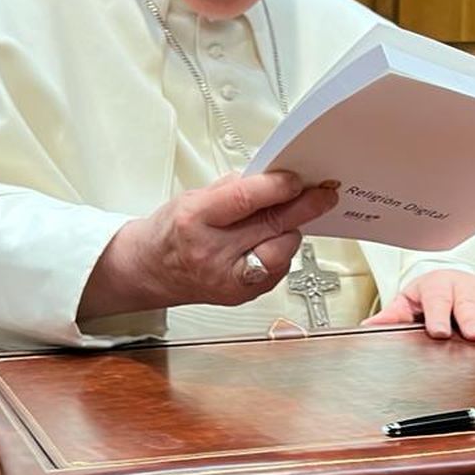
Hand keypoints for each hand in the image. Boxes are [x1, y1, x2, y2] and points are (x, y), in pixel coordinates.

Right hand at [79, 171, 338, 320]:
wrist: (151, 270)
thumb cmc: (171, 231)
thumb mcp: (194, 197)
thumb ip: (235, 188)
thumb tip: (275, 178)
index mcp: (195, 220)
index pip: (246, 199)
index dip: (278, 187)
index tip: (299, 179)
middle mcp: (211, 253)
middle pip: (271, 226)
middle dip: (303, 207)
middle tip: (324, 193)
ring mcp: (228, 279)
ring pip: (281, 251)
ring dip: (290, 231)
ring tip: (284, 220)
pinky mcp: (241, 295)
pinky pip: (277, 270)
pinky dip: (281, 253)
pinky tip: (272, 243)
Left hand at [363, 270, 474, 340]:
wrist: (449, 281)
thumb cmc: (429, 297)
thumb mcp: (407, 304)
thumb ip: (391, 317)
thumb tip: (368, 327)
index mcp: (437, 286)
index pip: (437, 299)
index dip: (438, 314)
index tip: (439, 331)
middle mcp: (464, 286)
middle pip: (468, 301)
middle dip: (471, 317)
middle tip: (473, 333)